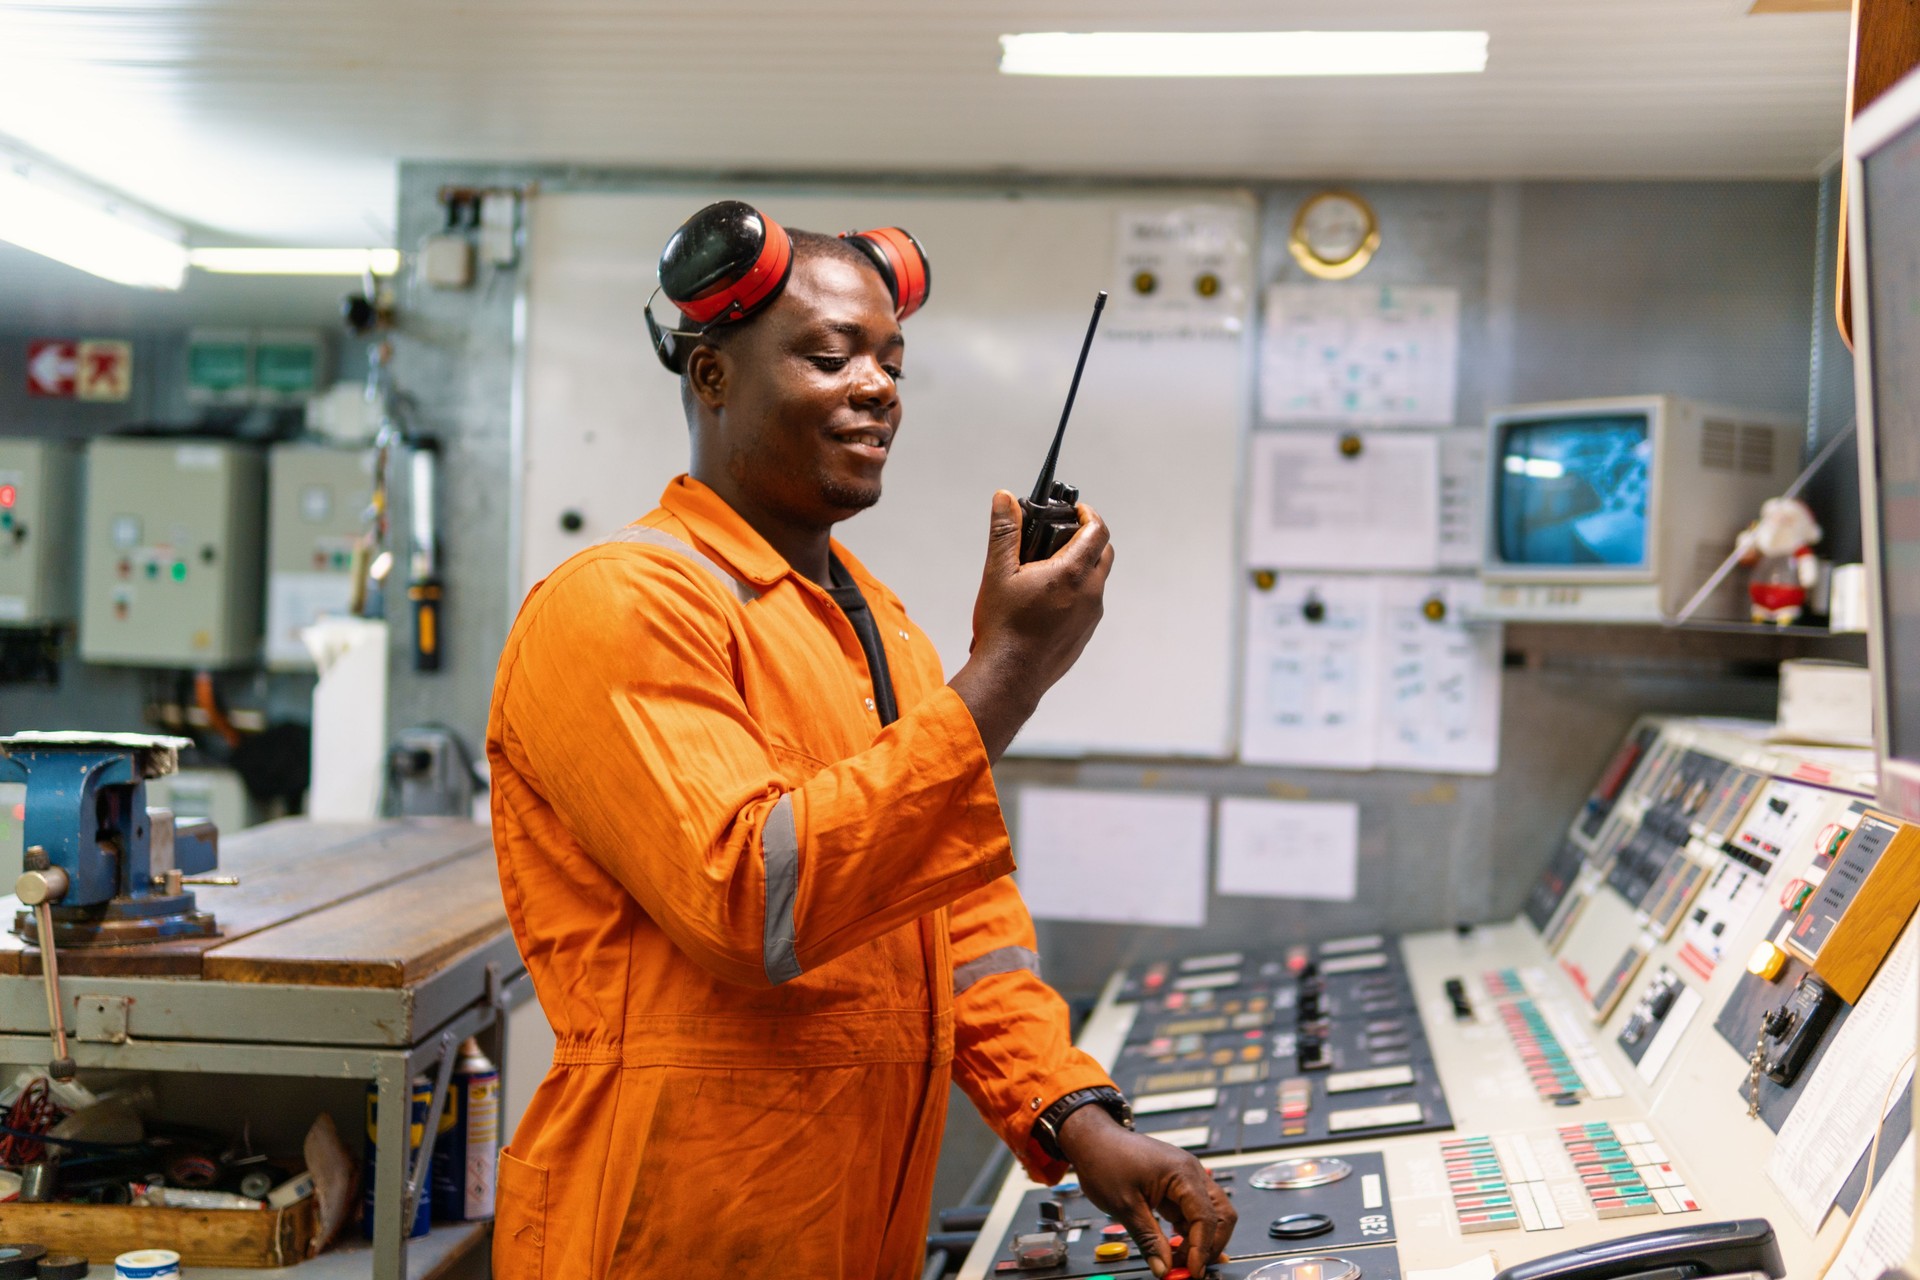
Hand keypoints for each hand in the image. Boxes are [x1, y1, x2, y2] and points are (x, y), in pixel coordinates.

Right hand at [950, 490, 1114, 759]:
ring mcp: (1091, 617)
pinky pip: (1089, 605)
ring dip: (1081, 567)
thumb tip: (1005, 498)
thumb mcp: (998, 572)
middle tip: (1060, 537)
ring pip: (1096, 580)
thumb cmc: (1004, 629)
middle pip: (1104, 553)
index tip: (1075, 511)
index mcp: (1073, 574)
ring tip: (1047, 569)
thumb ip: (1005, 531)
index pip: (1098, 531)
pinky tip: (1046, 601)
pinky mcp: (1085, 635)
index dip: (1088, 515)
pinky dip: (1076, 593)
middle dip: (1087, 538)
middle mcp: (1091, 594)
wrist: (1009, 679)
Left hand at [1055, 1106, 1234, 1277]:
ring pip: (1210, 1215)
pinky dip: (1189, 1232)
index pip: (1207, 1217)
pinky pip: (1193, 1212)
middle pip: (1221, 1215)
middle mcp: (1191, 1173)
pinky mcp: (1176, 1186)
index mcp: (1183, 1173)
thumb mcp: (1125, 1206)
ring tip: (1179, 1260)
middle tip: (1192, 1268)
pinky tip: (1176, 1246)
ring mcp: (1185, 1179)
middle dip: (1210, 1245)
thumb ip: (1148, 1239)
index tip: (1193, 1271)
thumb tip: (1164, 1268)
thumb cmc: (1105, 1159)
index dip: (1202, 1249)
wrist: (1092, 1139)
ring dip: (1200, 1240)